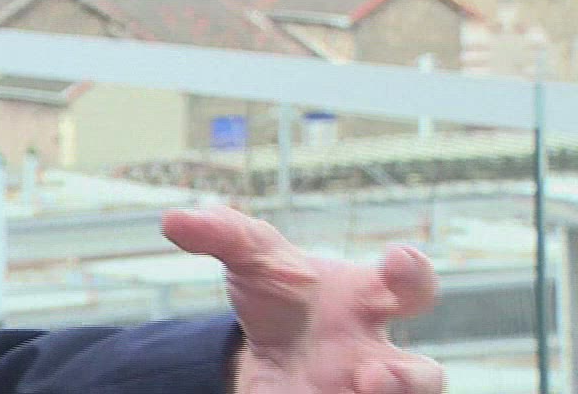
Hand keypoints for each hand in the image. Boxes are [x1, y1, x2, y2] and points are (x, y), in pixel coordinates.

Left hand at [161, 206, 444, 393]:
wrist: (264, 345)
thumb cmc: (277, 292)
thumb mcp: (248, 258)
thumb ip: (220, 234)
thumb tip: (172, 220)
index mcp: (366, 300)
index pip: (411, 284)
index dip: (412, 271)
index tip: (397, 257)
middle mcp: (374, 354)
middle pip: (425, 375)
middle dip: (411, 379)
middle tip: (374, 374)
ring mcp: (357, 391)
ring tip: (357, 392)